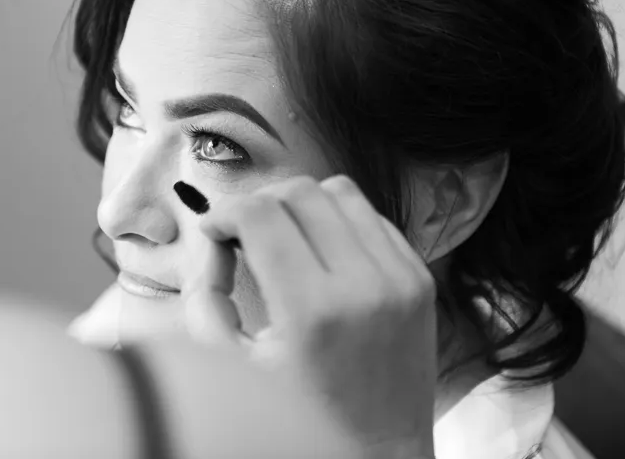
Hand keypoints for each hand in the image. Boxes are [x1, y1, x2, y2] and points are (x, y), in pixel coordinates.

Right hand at [186, 175, 436, 456]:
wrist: (380, 452)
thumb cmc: (301, 417)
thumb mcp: (234, 368)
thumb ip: (204, 299)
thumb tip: (212, 243)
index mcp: (312, 312)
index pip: (259, 214)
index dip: (224, 211)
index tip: (214, 232)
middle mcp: (363, 286)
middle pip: (299, 192)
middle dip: (260, 203)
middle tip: (244, 235)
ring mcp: (400, 279)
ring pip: (340, 192)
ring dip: (302, 206)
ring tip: (286, 240)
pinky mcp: (420, 279)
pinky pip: (373, 218)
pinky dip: (341, 223)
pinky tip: (324, 256)